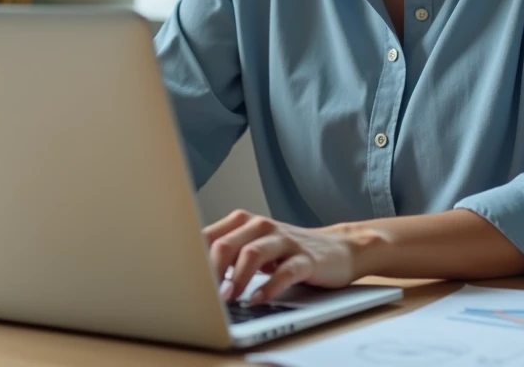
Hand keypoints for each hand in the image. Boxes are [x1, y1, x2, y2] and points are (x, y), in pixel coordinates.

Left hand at [203, 209, 358, 304]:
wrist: (338, 249)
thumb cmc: (286, 252)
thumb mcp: (253, 248)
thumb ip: (226, 255)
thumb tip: (191, 276)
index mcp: (243, 223)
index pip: (209, 236)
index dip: (194, 259)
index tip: (185, 279)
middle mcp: (262, 227)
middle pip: (227, 243)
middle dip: (213, 270)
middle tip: (206, 293)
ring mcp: (285, 241)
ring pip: (253, 253)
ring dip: (237, 278)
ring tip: (229, 298)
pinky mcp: (306, 259)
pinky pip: (285, 272)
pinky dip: (269, 287)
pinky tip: (258, 299)